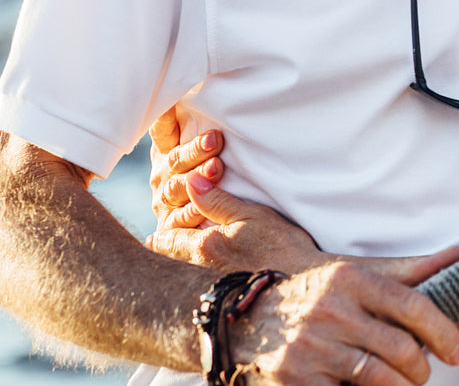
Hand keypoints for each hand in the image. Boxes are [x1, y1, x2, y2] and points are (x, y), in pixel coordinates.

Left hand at [148, 173, 323, 274]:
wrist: (299, 281)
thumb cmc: (278, 246)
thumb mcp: (249, 215)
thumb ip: (217, 201)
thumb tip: (191, 181)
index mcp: (204, 246)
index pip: (169, 241)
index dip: (159, 238)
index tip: (151, 239)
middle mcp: (204, 267)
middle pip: (175, 259)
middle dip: (169, 250)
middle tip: (159, 244)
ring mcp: (216, 280)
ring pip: (190, 268)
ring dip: (185, 258)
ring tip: (184, 252)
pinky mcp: (230, 286)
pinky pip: (205, 276)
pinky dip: (201, 268)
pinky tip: (212, 266)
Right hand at [149, 109, 223, 230]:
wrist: (193, 231)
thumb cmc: (206, 179)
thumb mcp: (200, 152)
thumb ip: (200, 126)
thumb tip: (207, 83)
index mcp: (168, 153)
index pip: (162, 131)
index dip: (166, 117)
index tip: (175, 101)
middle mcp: (163, 175)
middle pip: (175, 160)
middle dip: (194, 149)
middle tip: (215, 138)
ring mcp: (165, 202)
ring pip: (177, 188)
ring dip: (195, 179)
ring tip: (216, 169)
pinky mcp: (171, 228)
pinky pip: (181, 220)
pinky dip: (194, 213)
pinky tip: (205, 208)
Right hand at [230, 251, 458, 385]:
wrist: (243, 320)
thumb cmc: (314, 297)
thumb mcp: (354, 277)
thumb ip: (407, 275)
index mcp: (350, 280)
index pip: (411, 305)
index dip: (443, 332)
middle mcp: (331, 310)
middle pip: (399, 348)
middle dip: (421, 369)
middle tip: (424, 374)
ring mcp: (311, 347)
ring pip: (378, 377)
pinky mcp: (295, 379)